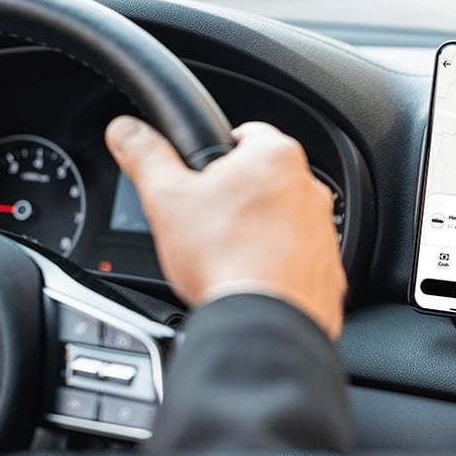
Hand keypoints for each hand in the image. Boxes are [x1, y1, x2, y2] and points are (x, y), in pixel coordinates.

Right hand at [105, 116, 345, 339]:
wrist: (263, 323)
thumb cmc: (224, 258)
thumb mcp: (167, 199)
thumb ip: (146, 157)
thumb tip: (127, 131)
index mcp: (275, 157)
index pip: (245, 133)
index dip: (216, 154)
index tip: (201, 176)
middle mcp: (309, 189)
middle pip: (265, 179)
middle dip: (238, 195)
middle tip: (208, 220)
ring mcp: (323, 230)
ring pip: (285, 219)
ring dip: (261, 230)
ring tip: (228, 253)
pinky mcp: (328, 268)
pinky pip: (300, 257)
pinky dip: (280, 264)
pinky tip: (253, 278)